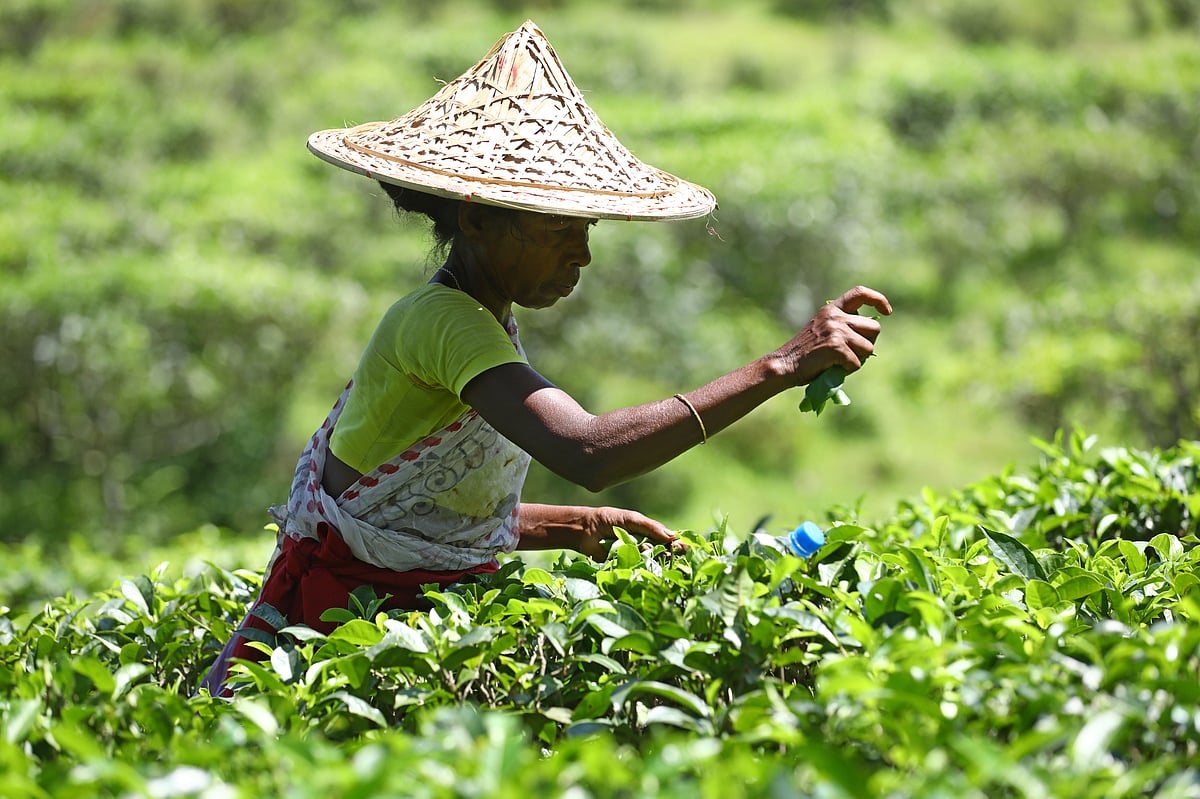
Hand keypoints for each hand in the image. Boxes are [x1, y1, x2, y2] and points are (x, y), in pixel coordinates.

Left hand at [575, 506, 682, 560]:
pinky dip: (642, 566)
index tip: (681, 545)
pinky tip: (640, 557)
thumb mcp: (632, 519)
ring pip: (653, 562)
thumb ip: (651, 527)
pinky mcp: (624, 568)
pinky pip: (637, 570)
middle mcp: (644, 547)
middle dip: (671, 553)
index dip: (676, 544)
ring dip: (656, 558)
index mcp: (648, 534)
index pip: (668, 541)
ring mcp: (635, 558)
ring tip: (649, 549)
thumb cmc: (609, 520)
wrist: (587, 530)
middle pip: (664, 554)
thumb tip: (673, 536)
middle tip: (674, 551)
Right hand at [773, 285, 891, 386]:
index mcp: (831, 309)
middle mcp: (835, 316)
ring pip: (868, 348)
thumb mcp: (823, 329)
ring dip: (858, 359)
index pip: (860, 293)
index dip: (877, 300)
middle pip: (874, 328)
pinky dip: (848, 370)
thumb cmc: (805, 353)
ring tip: (839, 362)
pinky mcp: (836, 347)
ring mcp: (836, 331)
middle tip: (852, 353)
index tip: (887, 311)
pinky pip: (857, 363)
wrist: (784, 364)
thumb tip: (869, 335)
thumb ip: (843, 326)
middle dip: (868, 343)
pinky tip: (833, 368)